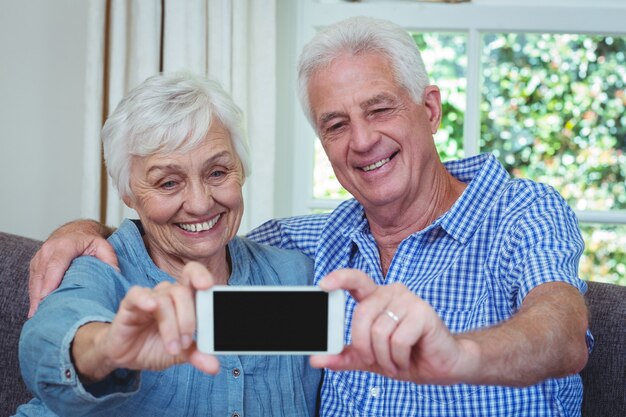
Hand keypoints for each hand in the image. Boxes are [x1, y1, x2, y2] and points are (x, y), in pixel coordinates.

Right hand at [28, 220, 117, 316]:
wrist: (75, 231)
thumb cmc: (89, 240)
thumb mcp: (103, 245)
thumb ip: (109, 258)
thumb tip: (116, 274)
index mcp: (65, 245)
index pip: (56, 265)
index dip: (50, 282)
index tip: (46, 298)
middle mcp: (48, 250)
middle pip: (42, 275)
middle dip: (40, 295)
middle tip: (41, 314)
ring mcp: (39, 257)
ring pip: (35, 280)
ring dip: (35, 298)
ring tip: (38, 315)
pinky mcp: (35, 264)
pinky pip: (33, 281)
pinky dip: (34, 294)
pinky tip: (37, 309)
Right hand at [73, 262, 219, 380]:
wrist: (128, 356)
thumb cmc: (156, 346)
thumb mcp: (180, 354)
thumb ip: (197, 355)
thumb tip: (214, 366)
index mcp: (185, 300)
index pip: (195, 277)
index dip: (203, 277)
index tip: (209, 287)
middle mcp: (168, 294)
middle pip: (182, 292)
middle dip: (188, 319)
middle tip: (186, 342)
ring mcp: (150, 297)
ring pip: (164, 300)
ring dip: (171, 326)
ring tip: (173, 348)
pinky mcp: (130, 304)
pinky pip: (137, 294)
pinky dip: (145, 299)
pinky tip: (150, 307)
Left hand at [310, 269, 470, 384]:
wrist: (440, 366)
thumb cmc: (405, 356)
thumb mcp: (368, 358)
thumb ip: (344, 356)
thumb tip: (316, 359)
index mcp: (376, 297)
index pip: (356, 279)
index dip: (339, 278)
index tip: (323, 284)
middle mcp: (391, 292)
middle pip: (361, 316)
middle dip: (364, 346)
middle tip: (375, 360)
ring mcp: (409, 300)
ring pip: (379, 332)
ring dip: (384, 357)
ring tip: (395, 361)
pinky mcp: (424, 313)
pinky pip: (398, 340)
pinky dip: (398, 358)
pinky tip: (407, 358)